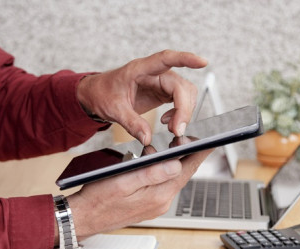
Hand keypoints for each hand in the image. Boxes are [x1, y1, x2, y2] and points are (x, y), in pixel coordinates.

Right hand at [66, 148, 211, 239]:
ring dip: (174, 165)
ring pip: (172, 181)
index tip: (210, 141)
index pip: (187, 171)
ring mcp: (155, 206)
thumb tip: (176, 165)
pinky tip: (158, 166)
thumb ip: (152, 174)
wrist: (84, 218)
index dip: (199, 154)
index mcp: (158, 196)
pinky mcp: (149, 206)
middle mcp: (161, 203)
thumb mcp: (124, 182)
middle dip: (188, 157)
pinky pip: (162, 187)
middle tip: (191, 140)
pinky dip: (164, 174)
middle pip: (182, 176)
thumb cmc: (98, 199)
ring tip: (174, 149)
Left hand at [77, 50, 207, 144]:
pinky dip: (179, 114)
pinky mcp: (162, 93)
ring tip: (172, 128)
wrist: (97, 95)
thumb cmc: (102, 94)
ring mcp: (160, 83)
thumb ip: (131, 123)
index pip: (166, 59)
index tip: (202, 62)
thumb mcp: (113, 110)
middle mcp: (154, 74)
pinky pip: (179, 101)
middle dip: (184, 108)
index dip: (185, 59)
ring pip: (184, 93)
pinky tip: (168, 123)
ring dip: (184, 112)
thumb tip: (146, 138)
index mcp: (139, 69)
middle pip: (180, 86)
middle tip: (177, 130)